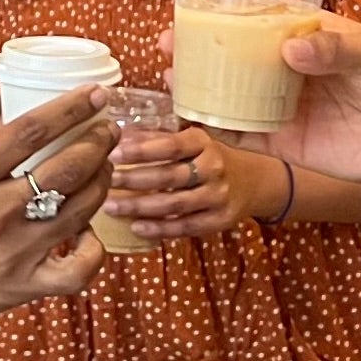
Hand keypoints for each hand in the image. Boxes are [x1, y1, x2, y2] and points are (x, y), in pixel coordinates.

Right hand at [0, 87, 113, 352]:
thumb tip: (9, 121)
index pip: (31, 131)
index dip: (70, 108)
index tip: (93, 96)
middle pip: (67, 167)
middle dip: (97, 142)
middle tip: (107, 131)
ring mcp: (13, 253)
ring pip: (81, 210)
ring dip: (101, 182)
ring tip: (102, 168)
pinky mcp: (24, 287)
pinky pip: (79, 269)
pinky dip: (93, 248)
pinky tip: (88, 232)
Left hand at [104, 123, 280, 240]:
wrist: (255, 182)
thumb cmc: (211, 158)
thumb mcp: (193, 141)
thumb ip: (159, 137)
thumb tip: (120, 132)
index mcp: (203, 143)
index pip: (171, 146)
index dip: (141, 150)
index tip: (113, 153)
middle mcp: (214, 168)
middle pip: (170, 175)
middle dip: (135, 179)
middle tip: (105, 181)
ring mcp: (218, 196)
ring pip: (175, 203)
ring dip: (141, 206)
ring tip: (111, 207)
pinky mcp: (220, 220)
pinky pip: (186, 226)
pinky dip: (160, 229)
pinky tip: (136, 227)